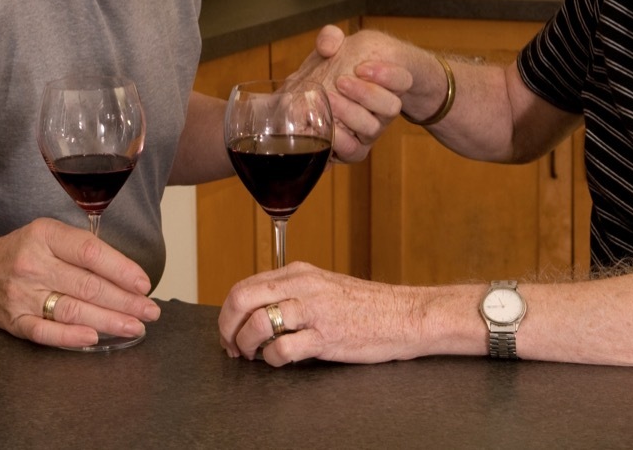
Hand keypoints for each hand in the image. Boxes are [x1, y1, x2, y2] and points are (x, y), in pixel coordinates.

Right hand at [0, 217, 159, 347]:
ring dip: (109, 320)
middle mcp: (33, 264)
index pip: (91, 253)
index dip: (122, 269)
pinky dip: (70, 336)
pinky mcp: (14, 321)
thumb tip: (127, 274)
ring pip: (72, 310)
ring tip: (134, 326)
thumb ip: (83, 248)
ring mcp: (22, 294)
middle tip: (150, 311)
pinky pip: (45, 332)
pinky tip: (94, 338)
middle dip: (125, 301)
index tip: (144, 284)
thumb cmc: (24, 251)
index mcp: (45, 236)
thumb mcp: (50, 234)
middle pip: (87, 285)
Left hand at [218, 261, 424, 365]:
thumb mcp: (323, 286)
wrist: (404, 315)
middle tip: (231, 347)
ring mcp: (314, 310)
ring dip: (246, 345)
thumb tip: (256, 310)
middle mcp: (303, 286)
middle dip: (228, 328)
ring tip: (253, 356)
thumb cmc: (365, 305)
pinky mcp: (326, 337)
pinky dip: (272, 359)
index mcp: (299, 272)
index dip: (228, 312)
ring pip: (258, 323)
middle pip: (243, 299)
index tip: (228, 331)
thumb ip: (292, 292)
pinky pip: (283, 348)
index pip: (244, 286)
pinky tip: (279, 360)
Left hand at [287, 26, 412, 161]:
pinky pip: (355, 151)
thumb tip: (327, 46)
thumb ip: (331, 38)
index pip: (402, 79)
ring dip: (351, 114)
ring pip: (371, 128)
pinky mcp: (354, 146)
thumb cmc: (340, 67)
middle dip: (366, 94)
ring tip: (330, 99)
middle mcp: (384, 107)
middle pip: (390, 106)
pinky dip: (342, 142)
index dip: (387, 75)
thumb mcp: (342, 45)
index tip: (361, 66)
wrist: (328, 93)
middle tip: (341, 81)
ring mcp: (371, 128)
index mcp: (390, 80)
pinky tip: (328, 130)